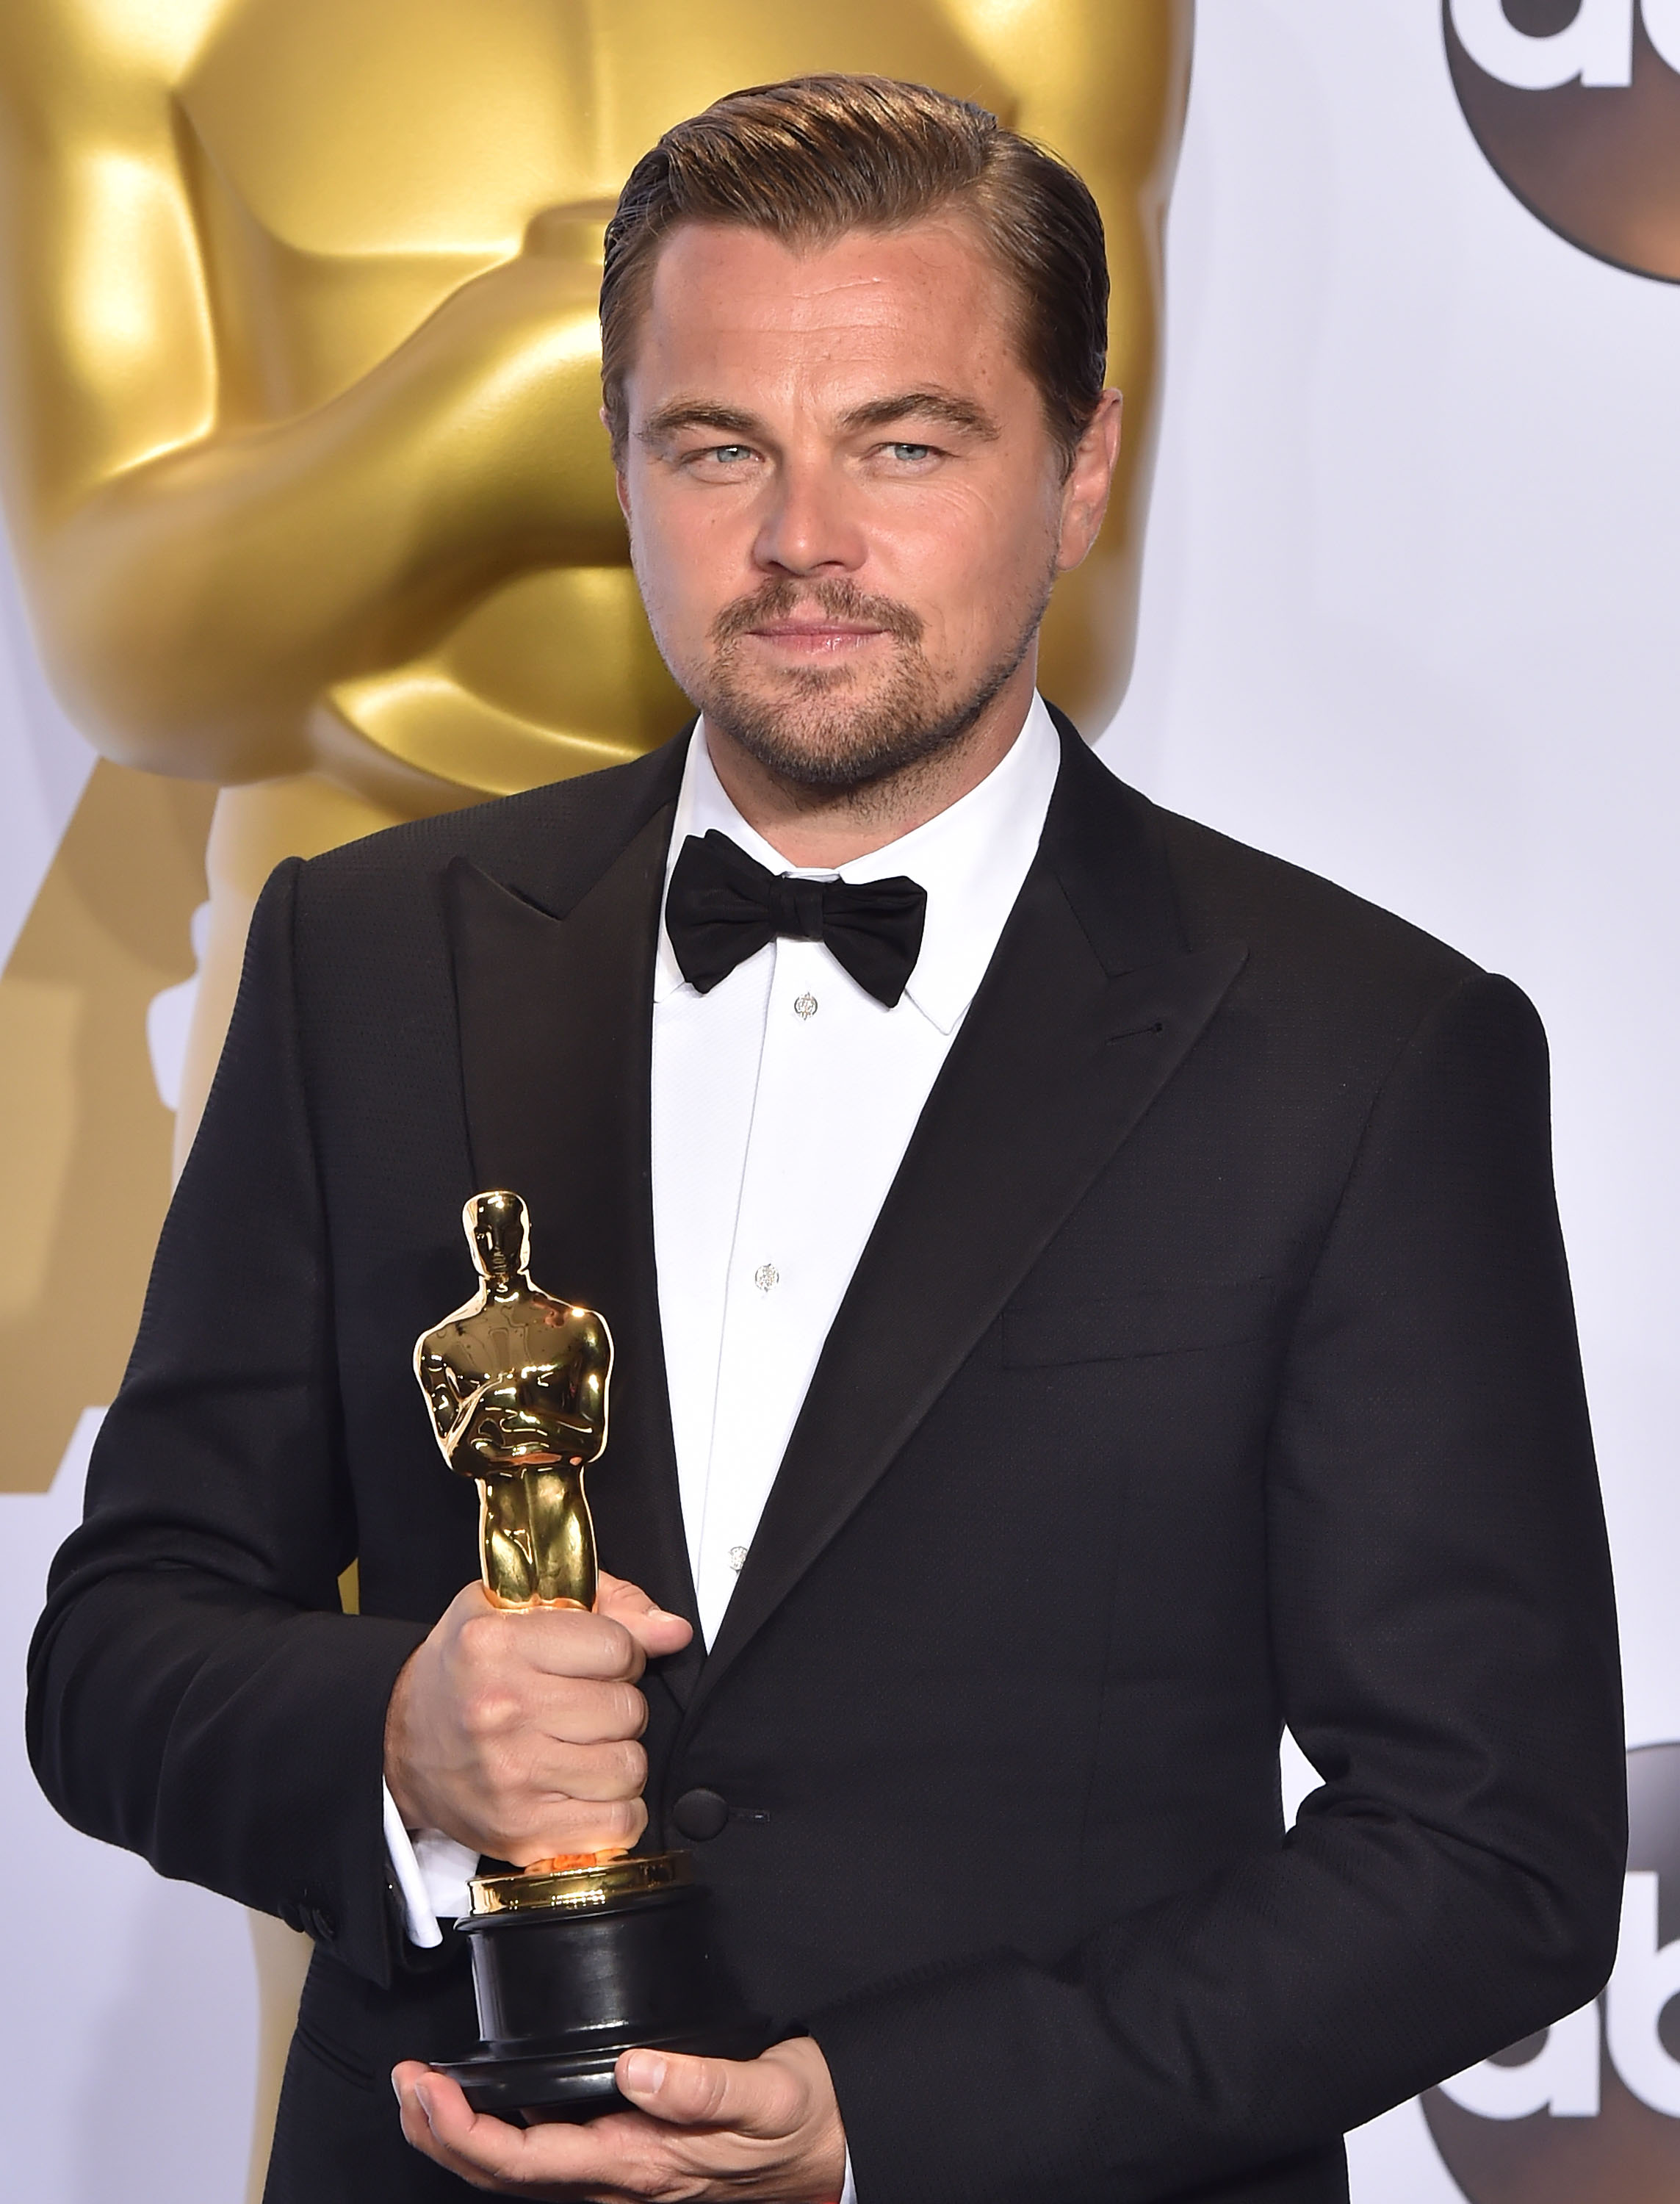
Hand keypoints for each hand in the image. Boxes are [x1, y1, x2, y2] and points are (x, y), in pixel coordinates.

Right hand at [383, 1573, 691, 1864]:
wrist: (402, 1744)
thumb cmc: (468, 1669)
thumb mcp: (519, 1607)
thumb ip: (609, 1605)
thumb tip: (674, 1631)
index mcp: (498, 1643)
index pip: (618, 1646)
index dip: (619, 1653)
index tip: (595, 1661)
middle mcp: (502, 1710)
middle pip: (628, 1709)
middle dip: (618, 1704)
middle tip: (582, 1706)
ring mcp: (511, 1776)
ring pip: (629, 1767)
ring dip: (617, 1757)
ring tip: (581, 1746)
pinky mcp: (521, 1830)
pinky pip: (618, 1823)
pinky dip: (615, 1809)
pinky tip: (584, 1789)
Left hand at [392, 2036, 847, 2200]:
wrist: (832, 2152)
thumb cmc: (801, 2122)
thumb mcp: (770, 2095)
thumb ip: (705, 2086)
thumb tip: (636, 2070)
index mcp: (640, 2162)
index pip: (526, 2160)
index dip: (464, 2131)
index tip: (428, 2086)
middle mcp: (618, 2179)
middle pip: (503, 2175)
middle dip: (439, 2133)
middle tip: (405, 2082)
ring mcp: (619, 2176)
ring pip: (518, 2171)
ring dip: (461, 2134)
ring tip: (425, 2089)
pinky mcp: (628, 2160)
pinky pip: (548, 2158)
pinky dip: (503, 2131)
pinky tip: (490, 2103)